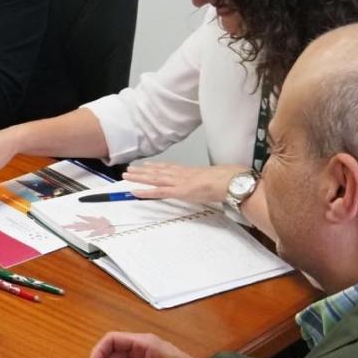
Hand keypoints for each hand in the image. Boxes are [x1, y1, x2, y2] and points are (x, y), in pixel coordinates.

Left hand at [122, 161, 242, 203]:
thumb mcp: (213, 178)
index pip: (169, 167)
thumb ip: (205, 181)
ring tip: (127, 176)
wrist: (231, 181)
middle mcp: (181, 174)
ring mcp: (179, 182)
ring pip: (154, 179)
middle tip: (128, 169)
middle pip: (157, 171)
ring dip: (139, 178)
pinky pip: (159, 192)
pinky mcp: (179, 191)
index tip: (146, 165)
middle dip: (142, 171)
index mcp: (189, 171)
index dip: (156, 166)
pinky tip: (135, 192)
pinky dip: (146, 192)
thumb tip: (206, 184)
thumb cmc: (227, 180)